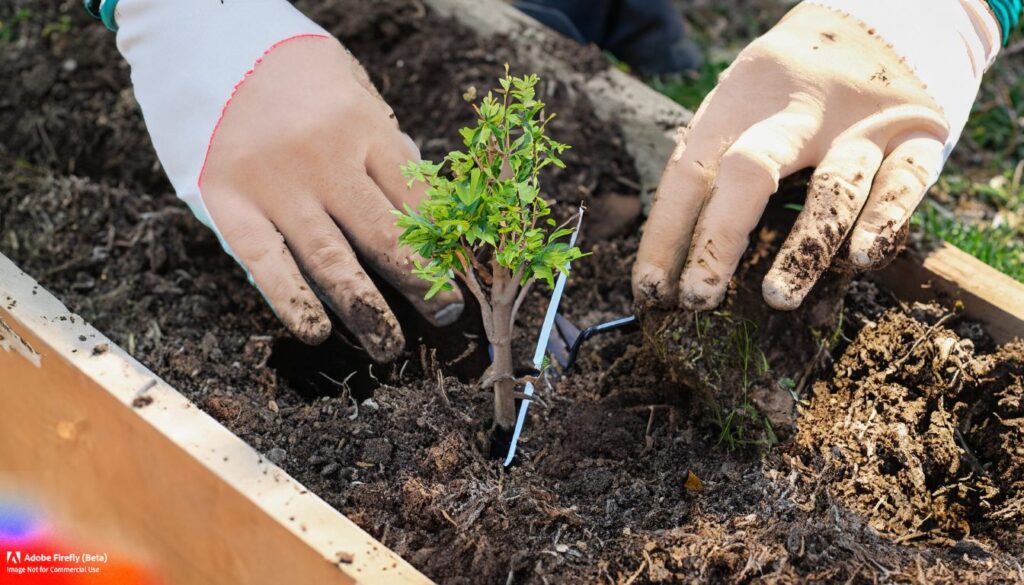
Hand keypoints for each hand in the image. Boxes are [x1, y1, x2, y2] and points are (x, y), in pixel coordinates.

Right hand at [115, 0, 461, 360]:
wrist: (204, 34)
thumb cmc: (292, 69)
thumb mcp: (353, 88)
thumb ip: (384, 144)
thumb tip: (422, 205)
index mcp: (364, 125)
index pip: (417, 200)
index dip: (442, 243)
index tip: (459, 274)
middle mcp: (324, 158)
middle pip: (385, 237)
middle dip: (422, 284)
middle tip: (446, 317)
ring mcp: (274, 183)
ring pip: (331, 261)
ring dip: (366, 310)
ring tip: (390, 347)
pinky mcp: (226, 200)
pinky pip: (266, 264)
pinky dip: (292, 304)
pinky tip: (316, 334)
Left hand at [633, 0, 1000, 310]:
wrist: (895, 13)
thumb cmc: (798, 80)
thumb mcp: (747, 98)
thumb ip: (718, 158)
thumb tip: (672, 251)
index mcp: (742, 99)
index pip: (691, 171)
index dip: (664, 233)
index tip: (647, 289)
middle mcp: (799, 110)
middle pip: (751, 172)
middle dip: (718, 241)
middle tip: (696, 299)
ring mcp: (861, 123)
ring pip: (832, 189)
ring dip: (803, 249)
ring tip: (777, 296)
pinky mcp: (919, 134)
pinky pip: (904, 183)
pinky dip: (884, 221)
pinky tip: (862, 258)